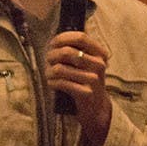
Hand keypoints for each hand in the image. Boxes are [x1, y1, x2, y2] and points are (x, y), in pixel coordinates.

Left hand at [45, 31, 111, 145]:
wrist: (96, 108)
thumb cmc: (86, 82)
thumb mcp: (87, 64)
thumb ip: (76, 50)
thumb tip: (55, 40)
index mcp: (99, 54)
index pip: (81, 37)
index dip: (63, 38)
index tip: (53, 43)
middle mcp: (99, 64)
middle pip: (67, 52)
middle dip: (51, 56)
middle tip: (47, 61)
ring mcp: (93, 79)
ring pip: (61, 68)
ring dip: (49, 71)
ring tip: (48, 74)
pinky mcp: (86, 93)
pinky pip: (62, 83)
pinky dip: (52, 82)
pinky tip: (52, 83)